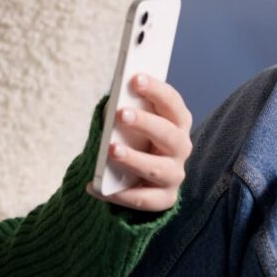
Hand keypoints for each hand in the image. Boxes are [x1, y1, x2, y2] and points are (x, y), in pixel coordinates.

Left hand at [85, 73, 193, 212]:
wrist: (136, 175)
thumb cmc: (131, 137)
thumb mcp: (129, 121)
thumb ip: (125, 108)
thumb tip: (114, 97)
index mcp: (176, 122)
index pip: (172, 103)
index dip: (157, 90)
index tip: (135, 77)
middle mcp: (181, 147)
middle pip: (169, 134)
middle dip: (146, 122)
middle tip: (121, 113)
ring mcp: (174, 174)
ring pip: (158, 168)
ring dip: (135, 158)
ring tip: (111, 150)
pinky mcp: (164, 198)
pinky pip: (144, 199)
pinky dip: (121, 195)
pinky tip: (95, 188)